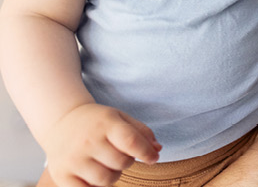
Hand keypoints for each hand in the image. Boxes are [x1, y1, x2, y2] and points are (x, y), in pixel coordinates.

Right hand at [41, 103, 159, 186]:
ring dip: (113, 175)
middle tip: (118, 154)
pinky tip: (93, 175)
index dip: (146, 153)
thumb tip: (157, 150)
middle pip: (121, 163)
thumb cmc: (97, 122)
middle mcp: (87, 141)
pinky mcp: (61, 175)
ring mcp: (72, 160)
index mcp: (105, 124)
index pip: (131, 141)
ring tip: (106, 164)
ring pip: (106, 180)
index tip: (152, 158)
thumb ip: (141, 132)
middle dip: (126, 161)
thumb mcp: (120, 118)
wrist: (60, 121)